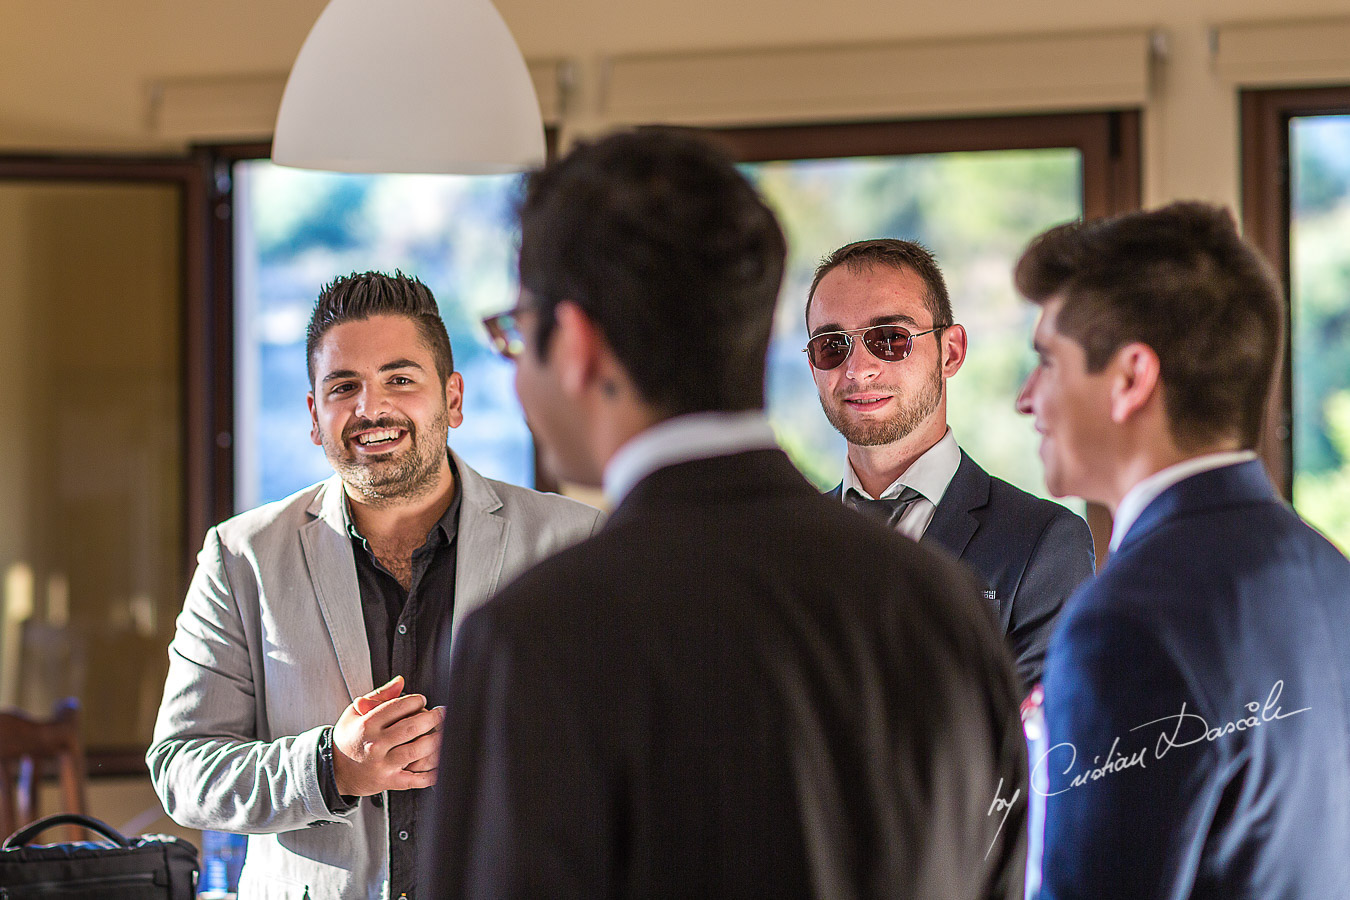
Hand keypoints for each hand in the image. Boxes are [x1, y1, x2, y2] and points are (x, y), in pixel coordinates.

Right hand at [333, 675, 445, 795]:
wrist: (335, 771)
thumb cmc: (349, 738)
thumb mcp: (355, 713)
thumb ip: (379, 696)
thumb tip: (400, 681)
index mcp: (367, 725)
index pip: (397, 707)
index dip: (415, 700)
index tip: (422, 700)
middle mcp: (375, 745)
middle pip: (411, 728)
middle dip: (432, 718)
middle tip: (441, 713)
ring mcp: (383, 765)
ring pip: (416, 752)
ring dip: (436, 741)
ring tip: (443, 732)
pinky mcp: (390, 782)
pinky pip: (415, 780)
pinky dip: (431, 774)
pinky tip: (440, 763)